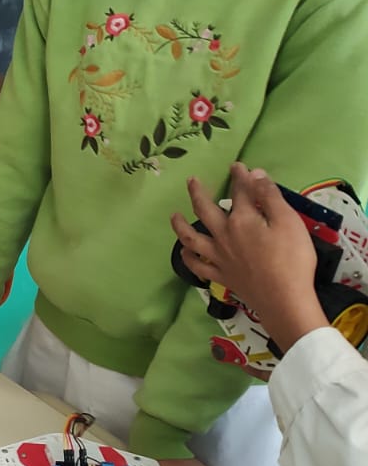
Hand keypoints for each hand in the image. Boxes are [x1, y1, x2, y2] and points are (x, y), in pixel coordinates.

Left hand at [170, 162, 326, 356]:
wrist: (284, 299)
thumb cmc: (291, 259)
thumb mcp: (288, 222)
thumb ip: (270, 197)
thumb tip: (254, 175)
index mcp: (242, 220)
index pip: (240, 193)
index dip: (240, 177)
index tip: (238, 166)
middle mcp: (224, 236)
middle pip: (205, 211)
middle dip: (198, 193)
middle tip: (192, 181)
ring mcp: (219, 257)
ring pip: (191, 238)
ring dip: (180, 225)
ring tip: (174, 215)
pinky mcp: (221, 276)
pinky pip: (197, 266)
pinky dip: (187, 258)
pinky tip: (184, 252)